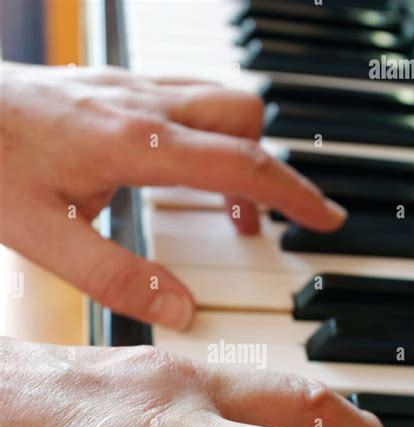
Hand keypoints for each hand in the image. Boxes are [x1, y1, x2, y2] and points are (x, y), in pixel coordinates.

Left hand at [0, 62, 345, 329]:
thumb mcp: (43, 238)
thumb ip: (116, 279)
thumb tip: (180, 309)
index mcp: (135, 146)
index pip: (240, 165)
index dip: (293, 194)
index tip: (324, 218)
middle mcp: (144, 107)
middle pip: (245, 121)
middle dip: (271, 171)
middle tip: (270, 223)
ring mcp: (132, 88)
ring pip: (222, 101)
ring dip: (242, 149)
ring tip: (230, 206)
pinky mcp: (117, 84)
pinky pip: (189, 96)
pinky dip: (210, 132)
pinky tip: (186, 167)